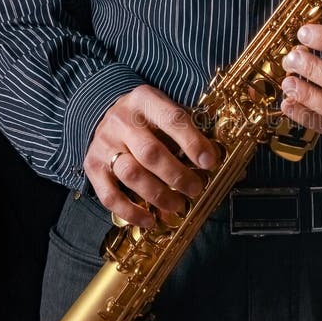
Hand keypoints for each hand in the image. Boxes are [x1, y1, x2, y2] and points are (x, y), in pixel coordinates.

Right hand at [83, 84, 218, 226]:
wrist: (103, 111)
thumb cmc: (147, 117)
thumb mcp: (167, 111)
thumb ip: (193, 133)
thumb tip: (229, 166)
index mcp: (146, 100)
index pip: (172, 119)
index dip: (192, 142)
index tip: (210, 162)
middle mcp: (122, 120)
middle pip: (150, 152)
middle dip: (177, 175)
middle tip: (195, 189)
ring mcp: (104, 144)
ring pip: (131, 174)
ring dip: (158, 195)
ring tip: (178, 205)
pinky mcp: (92, 166)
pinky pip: (109, 195)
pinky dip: (130, 211)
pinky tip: (149, 220)